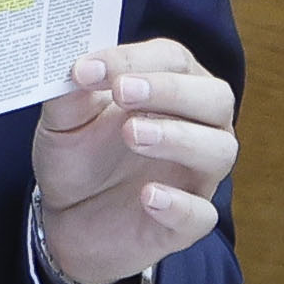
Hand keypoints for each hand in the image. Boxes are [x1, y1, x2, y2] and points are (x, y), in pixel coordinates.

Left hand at [31, 39, 237, 283]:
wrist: (66, 218)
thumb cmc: (79, 155)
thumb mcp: (64, 119)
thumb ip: (69, 92)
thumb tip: (76, 69)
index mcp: (172, 87)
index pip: (173, 59)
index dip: (135, 59)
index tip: (89, 68)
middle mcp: (197, 126)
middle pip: (215, 97)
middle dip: (170, 90)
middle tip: (123, 92)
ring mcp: (196, 176)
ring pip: (219, 149)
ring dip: (179, 137)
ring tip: (132, 134)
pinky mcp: (186, 224)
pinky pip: (201, 214)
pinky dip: (179, 204)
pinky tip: (148, 195)